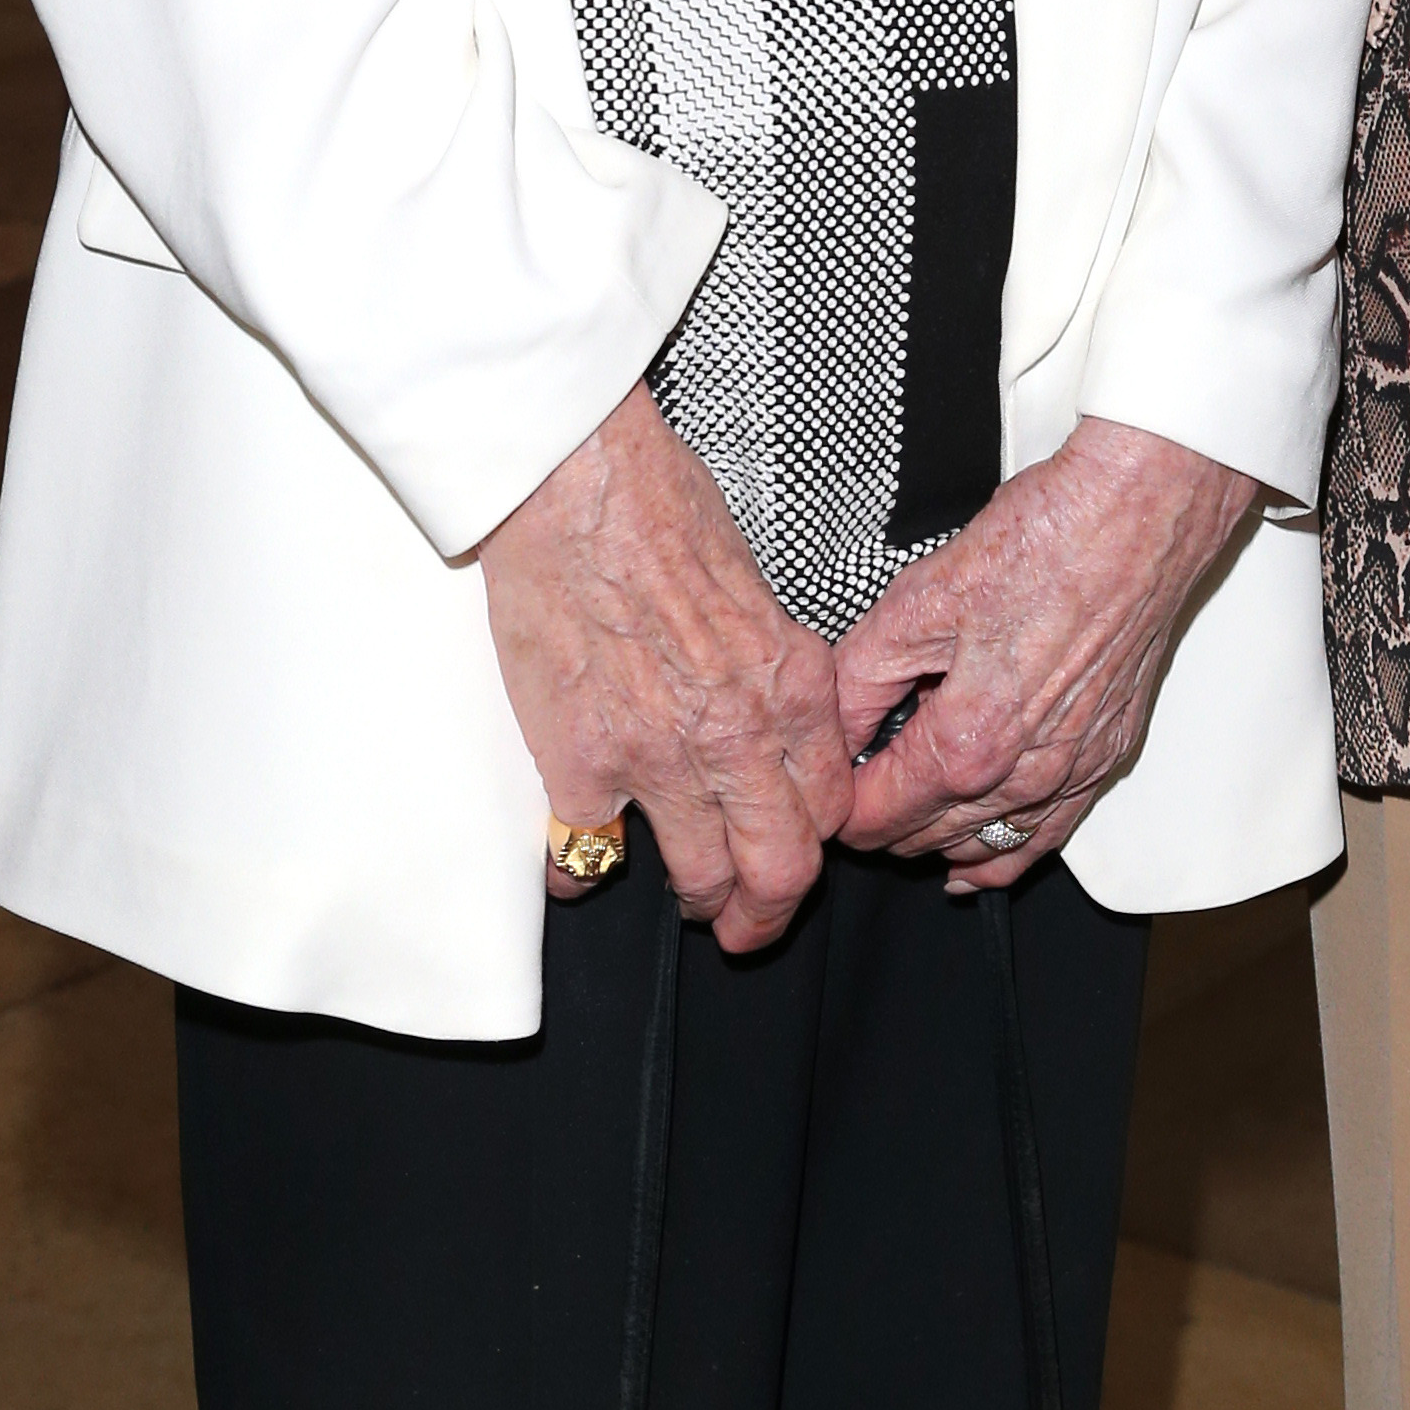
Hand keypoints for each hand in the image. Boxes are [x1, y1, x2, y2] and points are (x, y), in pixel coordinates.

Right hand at [482, 380, 851, 953]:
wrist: (578, 484)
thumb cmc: (660, 509)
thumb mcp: (758, 590)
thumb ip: (770, 667)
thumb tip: (771, 713)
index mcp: (794, 685)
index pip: (831, 806)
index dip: (814, 840)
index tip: (795, 850)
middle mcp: (740, 734)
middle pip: (782, 868)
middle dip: (768, 912)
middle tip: (748, 925)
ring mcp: (661, 759)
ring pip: (701, 880)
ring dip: (697, 902)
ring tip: (685, 902)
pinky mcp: (582, 765)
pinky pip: (588, 856)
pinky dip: (582, 871)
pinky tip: (579, 862)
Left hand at [836, 416, 1259, 888]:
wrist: (1138, 515)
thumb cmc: (1045, 543)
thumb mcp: (917, 600)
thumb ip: (860, 679)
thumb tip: (831, 725)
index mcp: (968, 741)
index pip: (876, 818)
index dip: (836, 807)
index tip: (820, 787)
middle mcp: (1024, 774)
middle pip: (924, 838)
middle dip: (879, 822)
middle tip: (852, 788)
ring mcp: (1072, 772)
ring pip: (983, 849)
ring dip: (933, 839)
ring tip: (899, 819)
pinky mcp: (1106, 756)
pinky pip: (1046, 839)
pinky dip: (1002, 858)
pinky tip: (972, 862)